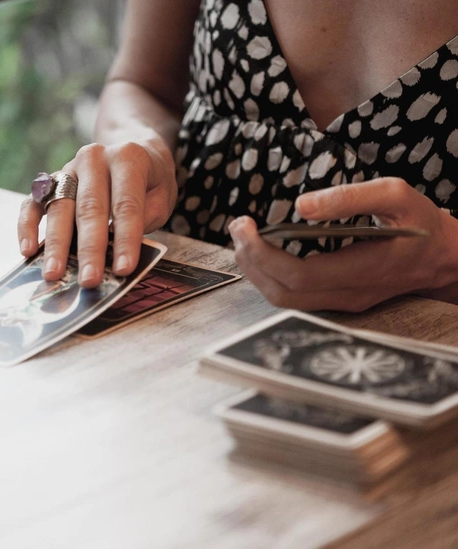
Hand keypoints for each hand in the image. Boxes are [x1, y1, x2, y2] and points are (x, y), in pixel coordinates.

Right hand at [17, 135, 176, 287]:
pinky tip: (28, 251)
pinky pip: (33, 203)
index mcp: (127, 158)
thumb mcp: (162, 195)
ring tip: (53, 274)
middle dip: (88, 248)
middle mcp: (93, 159)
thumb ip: (144, 218)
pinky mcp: (50, 182)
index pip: (126, 204)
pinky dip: (27, 226)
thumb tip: (118, 252)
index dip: (125, 239)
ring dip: (56, 244)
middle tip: (88, 280)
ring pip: (59, 207)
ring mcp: (68, 170)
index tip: (123, 269)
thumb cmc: (149, 181)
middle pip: (89, 208)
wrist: (131, 148)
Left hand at [229, 178, 457, 311]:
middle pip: (283, 292)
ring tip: (243, 239)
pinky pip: (294, 296)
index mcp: (364, 270)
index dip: (264, 254)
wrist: (445, 257)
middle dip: (250, 260)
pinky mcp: (337, 299)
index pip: (299, 275)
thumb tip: (301, 206)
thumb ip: (349, 197)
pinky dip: (269, 275)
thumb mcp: (395, 195)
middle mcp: (350, 294)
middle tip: (237, 228)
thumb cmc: (420, 223)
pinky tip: (261, 252)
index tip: (245, 226)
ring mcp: (343, 302)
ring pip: (285, 299)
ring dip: (256, 270)